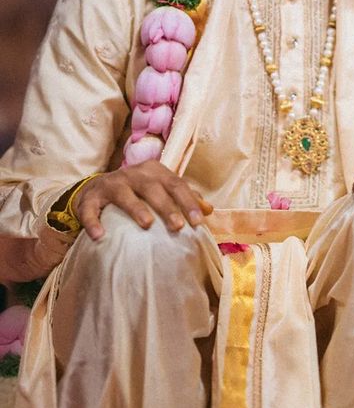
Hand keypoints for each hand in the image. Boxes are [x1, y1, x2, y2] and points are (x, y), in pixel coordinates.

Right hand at [74, 161, 212, 240]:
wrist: (96, 189)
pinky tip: (100, 236)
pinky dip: (94, 222)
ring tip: (147, 224)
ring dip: (136, 209)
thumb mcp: (160, 189)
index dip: (188, 201)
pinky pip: (90, 210)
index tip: (199, 222)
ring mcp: (110, 184)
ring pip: (124, 194)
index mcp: (154, 171)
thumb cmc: (137, 191)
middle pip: (153, 188)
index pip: (176, 184)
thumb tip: (209, 209)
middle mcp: (133, 174)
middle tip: (178, 226)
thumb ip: (183, 197)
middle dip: (167, 207)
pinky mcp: (89, 198)